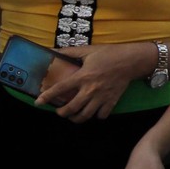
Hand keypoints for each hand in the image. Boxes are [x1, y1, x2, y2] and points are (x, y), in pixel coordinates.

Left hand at [36, 41, 151, 121]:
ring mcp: (102, 97)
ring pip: (86, 115)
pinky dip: (95, 116)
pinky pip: (101, 115)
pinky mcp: (112, 101)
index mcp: (82, 76)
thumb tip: (52, 50)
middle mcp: (90, 89)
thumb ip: (69, 52)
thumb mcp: (87, 50)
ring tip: (72, 116)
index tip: (38, 102)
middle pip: (72, 108)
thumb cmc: (108, 54)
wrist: (131, 61)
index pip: (60, 89)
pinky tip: (92, 112)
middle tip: (59, 111)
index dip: (47, 97)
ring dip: (76, 118)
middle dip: (62, 113)